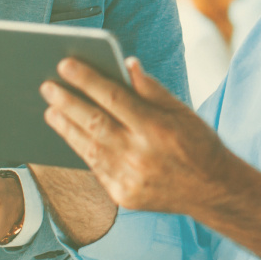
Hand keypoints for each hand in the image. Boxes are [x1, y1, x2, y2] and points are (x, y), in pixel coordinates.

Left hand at [41, 57, 233, 215]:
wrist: (213, 192)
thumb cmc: (198, 144)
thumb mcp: (183, 111)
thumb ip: (152, 89)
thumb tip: (127, 63)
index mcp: (157, 128)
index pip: (113, 97)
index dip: (87, 79)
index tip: (65, 64)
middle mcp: (140, 155)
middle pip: (94, 122)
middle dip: (66, 101)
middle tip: (47, 86)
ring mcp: (130, 179)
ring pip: (88, 147)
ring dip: (66, 126)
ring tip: (51, 109)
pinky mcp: (124, 196)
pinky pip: (95, 168)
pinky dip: (80, 149)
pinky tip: (69, 134)